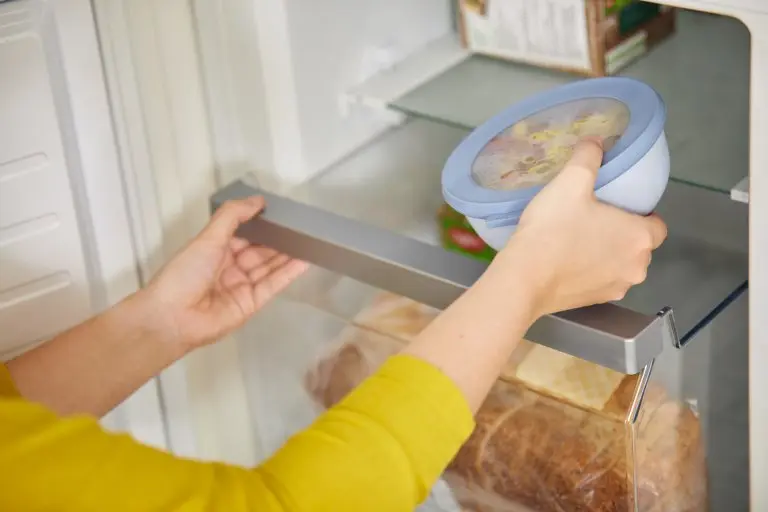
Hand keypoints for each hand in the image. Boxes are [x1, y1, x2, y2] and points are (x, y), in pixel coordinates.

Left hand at [144, 197, 307, 350]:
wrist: (173, 318)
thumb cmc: (185, 273)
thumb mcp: (208, 237)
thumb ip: (233, 216)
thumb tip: (258, 200)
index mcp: (215, 250)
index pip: (244, 233)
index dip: (261, 223)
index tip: (281, 212)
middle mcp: (229, 267)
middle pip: (259, 250)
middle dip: (279, 239)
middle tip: (302, 226)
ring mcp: (242, 286)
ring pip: (269, 266)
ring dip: (288, 254)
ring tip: (310, 240)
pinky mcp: (252, 304)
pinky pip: (273, 285)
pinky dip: (289, 273)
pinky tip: (305, 260)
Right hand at [496, 138, 666, 317]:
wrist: (525, 278)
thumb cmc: (553, 230)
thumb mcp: (570, 183)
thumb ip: (587, 158)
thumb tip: (595, 142)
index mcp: (640, 237)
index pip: (658, 225)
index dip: (641, 214)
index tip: (617, 207)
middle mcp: (637, 267)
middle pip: (639, 246)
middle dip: (623, 234)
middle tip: (594, 220)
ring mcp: (617, 288)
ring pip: (621, 265)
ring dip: (608, 255)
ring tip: (578, 241)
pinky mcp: (596, 302)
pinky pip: (602, 282)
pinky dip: (591, 273)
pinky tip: (567, 263)